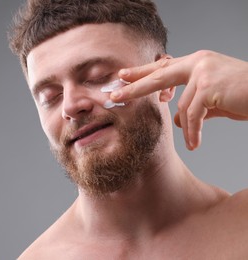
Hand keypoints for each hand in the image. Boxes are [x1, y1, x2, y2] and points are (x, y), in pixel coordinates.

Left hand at [110, 50, 247, 149]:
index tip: (123, 76)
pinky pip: (193, 115)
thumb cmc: (244, 96)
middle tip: (113, 97)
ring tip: (193, 141)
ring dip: (188, 128)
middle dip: (134, 89)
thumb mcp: (214, 100)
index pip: (163, 67)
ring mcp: (203, 72)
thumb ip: (194, 104)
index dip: (142, 72)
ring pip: (181, 107)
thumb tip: (177, 119)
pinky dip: (193, 132)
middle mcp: (197, 63)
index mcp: (197, 63)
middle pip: (158, 77)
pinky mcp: (209, 86)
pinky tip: (195, 144)